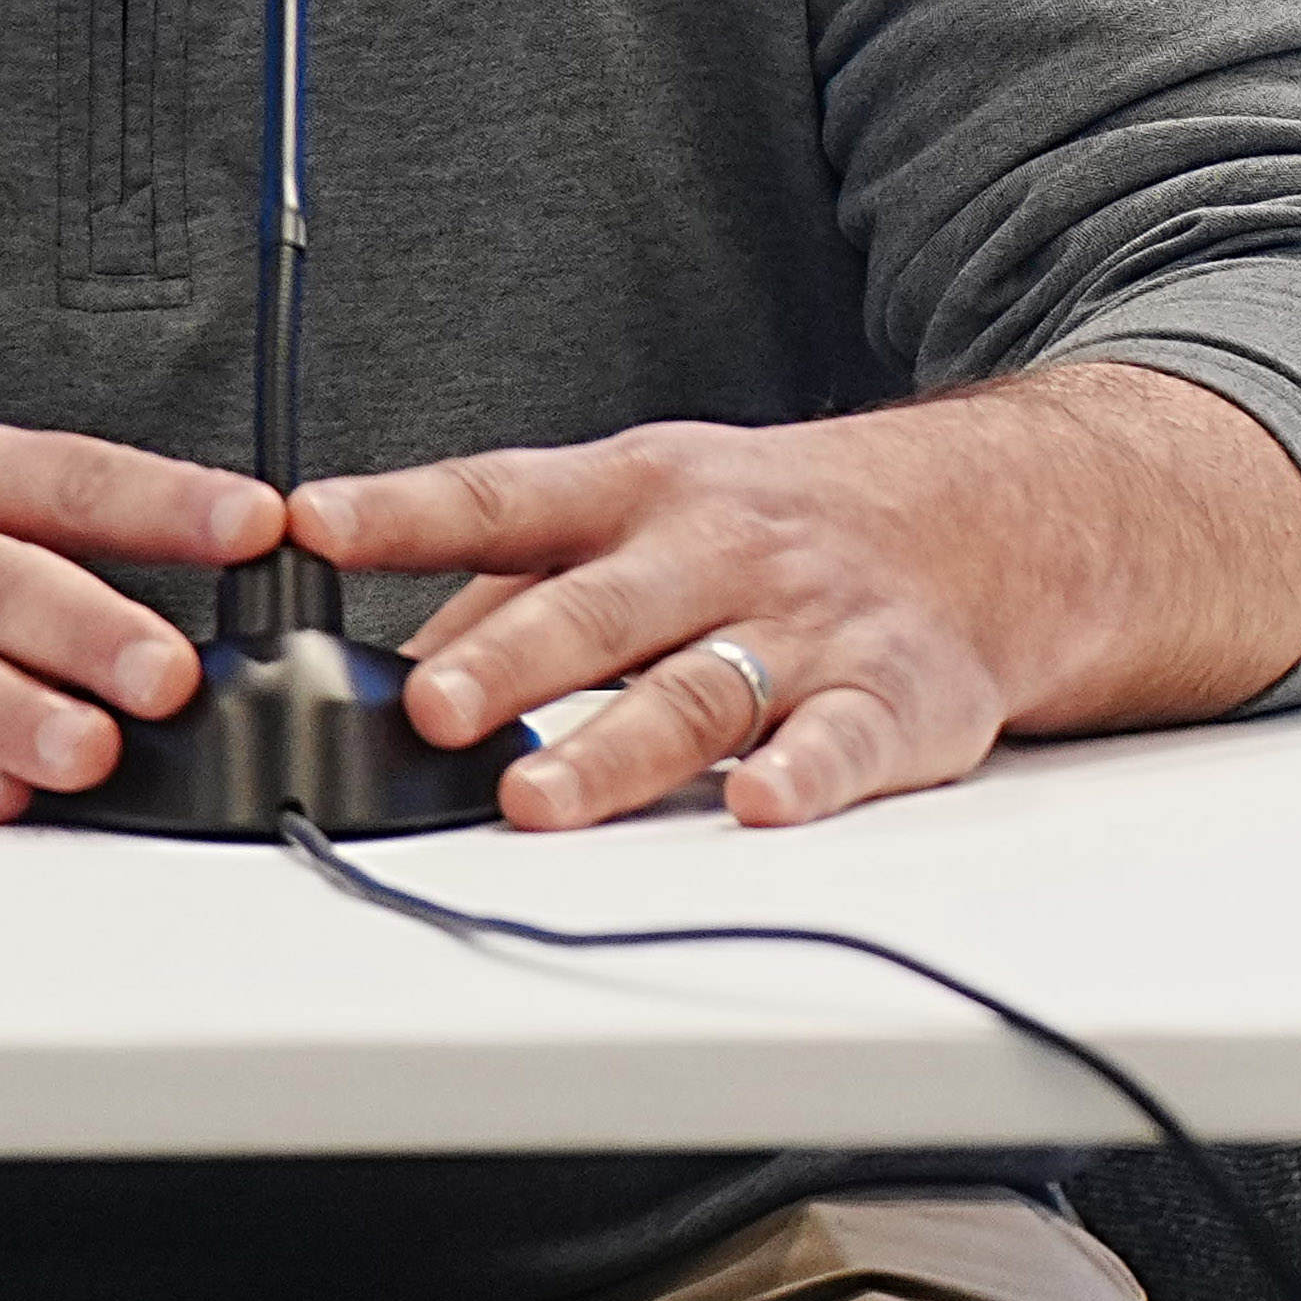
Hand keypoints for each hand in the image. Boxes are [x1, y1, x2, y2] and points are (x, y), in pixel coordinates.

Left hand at [301, 368, 1300, 833]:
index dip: (403, 509)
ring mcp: (806, 627)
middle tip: (431, 707)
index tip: (310, 523)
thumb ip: (510, 589)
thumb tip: (367, 677)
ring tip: (539, 799)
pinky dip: (803, 776)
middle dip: (511, 658)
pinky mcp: (891, 698)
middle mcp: (718, 553)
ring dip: (615, 748)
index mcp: (640, 496)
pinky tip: (761, 804)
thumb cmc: (775, 530)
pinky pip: (844, 742)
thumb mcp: (644, 515)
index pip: (503, 496)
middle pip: (598, 608)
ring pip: (699, 691)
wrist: (990, 519)